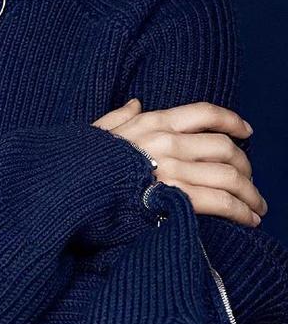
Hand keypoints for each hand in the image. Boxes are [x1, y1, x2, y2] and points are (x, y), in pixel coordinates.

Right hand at [92, 98, 267, 226]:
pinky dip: (241, 211)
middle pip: (224, 147)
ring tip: (257, 208)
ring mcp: (171, 169)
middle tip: (251, 183)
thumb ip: (119, 117)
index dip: (232, 120)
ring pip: (228, 175)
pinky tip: (248, 220)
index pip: (204, 113)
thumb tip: (135, 103)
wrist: (66, 187)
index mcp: (152, 122)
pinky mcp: (173, 197)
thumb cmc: (80, 162)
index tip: (247, 130)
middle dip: (246, 167)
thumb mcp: (98, 132)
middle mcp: (166, 141)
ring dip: (250, 193)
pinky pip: (220, 202)